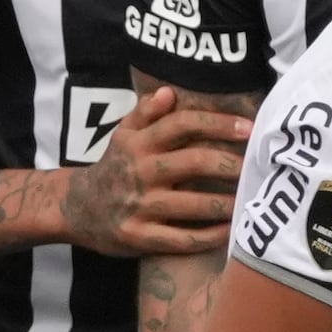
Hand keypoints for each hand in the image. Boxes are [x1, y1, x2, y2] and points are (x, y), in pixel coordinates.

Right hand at [69, 90, 243, 259]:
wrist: (76, 208)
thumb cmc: (114, 168)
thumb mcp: (123, 135)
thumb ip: (145, 112)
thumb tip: (170, 92)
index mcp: (139, 143)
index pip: (182, 124)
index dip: (218, 124)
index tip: (248, 129)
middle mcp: (139, 172)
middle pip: (193, 162)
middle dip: (229, 164)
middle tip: (255, 168)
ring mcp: (139, 206)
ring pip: (192, 204)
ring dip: (225, 203)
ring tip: (248, 201)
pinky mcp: (138, 237)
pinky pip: (181, 239)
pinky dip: (208, 236)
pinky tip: (228, 232)